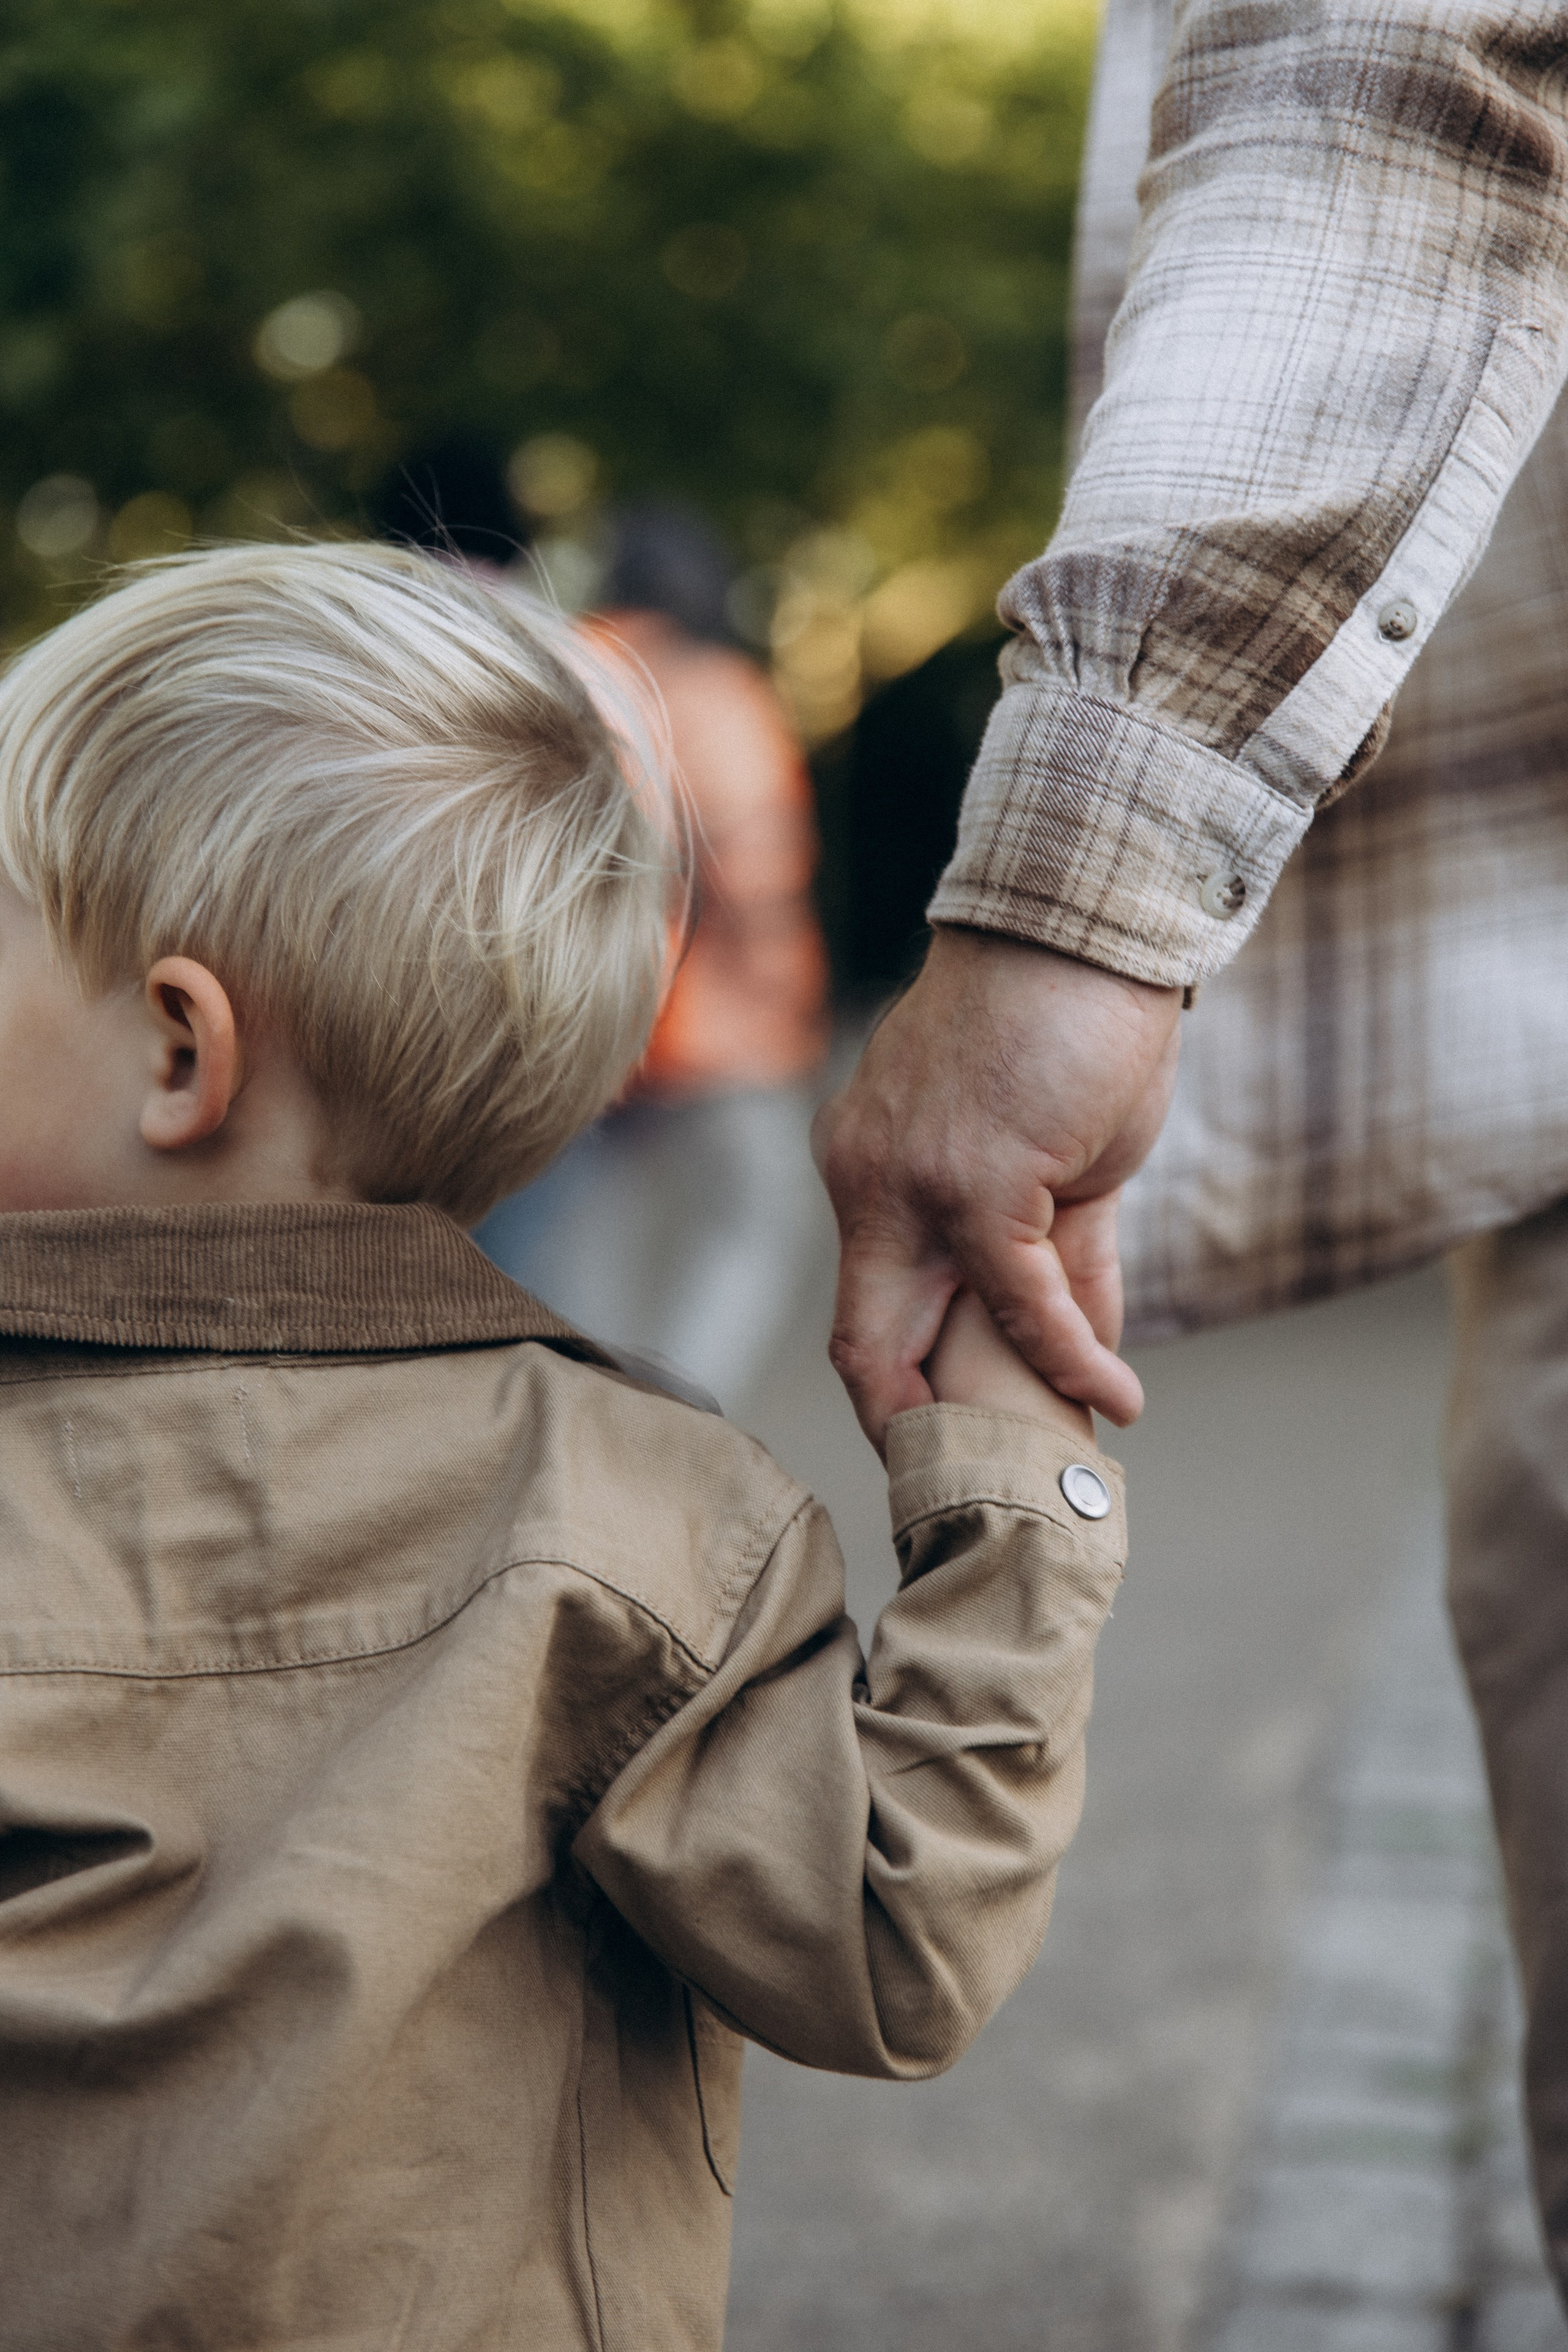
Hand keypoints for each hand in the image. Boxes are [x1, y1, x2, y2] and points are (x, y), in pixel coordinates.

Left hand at [814, 927, 1180, 1450]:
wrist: (1086, 928)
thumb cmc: (1069, 1029)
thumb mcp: (1051, 1159)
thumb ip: (1058, 1253)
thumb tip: (1082, 1342)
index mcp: (867, 1167)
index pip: (863, 1303)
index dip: (899, 1385)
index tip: (947, 1441)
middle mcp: (866, 1180)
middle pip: (862, 1341)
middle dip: (910, 1430)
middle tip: (969, 1484)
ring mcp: (912, 1184)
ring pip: (935, 1337)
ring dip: (1005, 1410)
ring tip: (1061, 1456)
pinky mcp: (978, 1184)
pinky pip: (1024, 1303)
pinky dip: (1073, 1359)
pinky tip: (1118, 1397)